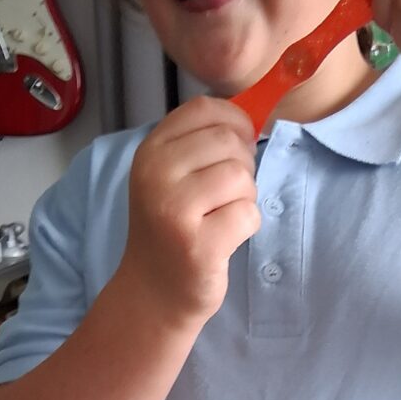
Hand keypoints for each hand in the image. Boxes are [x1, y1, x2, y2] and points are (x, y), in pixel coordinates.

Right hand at [117, 97, 260, 328]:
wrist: (154, 291)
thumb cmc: (173, 228)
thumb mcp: (171, 177)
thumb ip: (201, 144)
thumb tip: (250, 118)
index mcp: (150, 151)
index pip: (205, 108)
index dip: (235, 122)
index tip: (236, 149)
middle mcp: (156, 175)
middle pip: (229, 142)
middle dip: (243, 166)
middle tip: (226, 195)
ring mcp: (174, 211)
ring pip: (242, 178)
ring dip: (245, 198)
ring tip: (222, 217)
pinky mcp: (198, 245)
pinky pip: (248, 214)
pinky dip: (247, 226)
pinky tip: (224, 238)